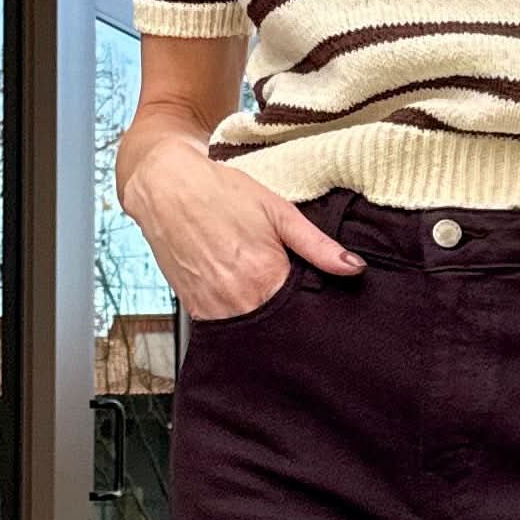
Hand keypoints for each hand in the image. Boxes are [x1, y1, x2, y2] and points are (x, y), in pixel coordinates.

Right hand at [118, 134, 361, 318]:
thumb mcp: (278, 212)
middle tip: (295, 302)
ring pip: (251, 333)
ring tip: (266, 297)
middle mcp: (237, 302)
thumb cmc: (221, 193)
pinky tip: (244, 299)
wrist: (165, 186)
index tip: (319, 305)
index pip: (303, 316)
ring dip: (264, 321)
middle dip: (290, 322)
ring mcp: (212, 310)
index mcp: (264, 279)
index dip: (314, 312)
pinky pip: (225, 329)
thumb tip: (354, 268)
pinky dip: (239, 319)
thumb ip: (317, 246)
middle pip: (277, 329)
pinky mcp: (194, 311)